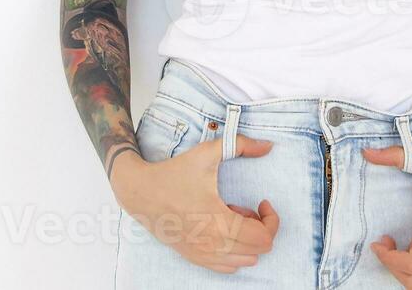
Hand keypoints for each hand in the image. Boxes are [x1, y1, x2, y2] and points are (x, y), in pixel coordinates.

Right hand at [112, 134, 280, 274]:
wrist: (140, 192)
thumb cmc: (173, 174)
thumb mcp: (207, 153)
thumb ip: (241, 145)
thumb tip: (268, 145)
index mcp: (218, 222)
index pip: (264, 238)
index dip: (271, 219)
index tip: (262, 201)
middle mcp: (212, 245)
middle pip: (259, 251)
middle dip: (261, 227)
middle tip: (245, 207)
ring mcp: (202, 255)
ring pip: (245, 261)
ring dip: (247, 240)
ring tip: (232, 217)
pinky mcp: (194, 257)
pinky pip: (227, 267)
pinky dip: (234, 251)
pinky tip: (222, 229)